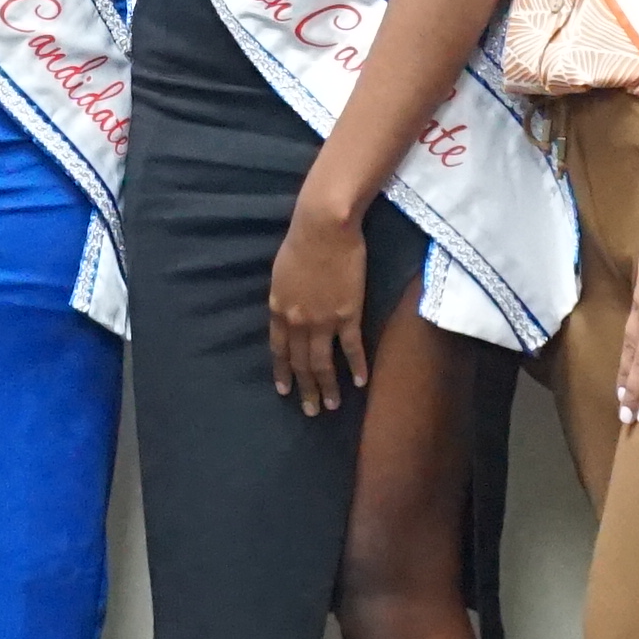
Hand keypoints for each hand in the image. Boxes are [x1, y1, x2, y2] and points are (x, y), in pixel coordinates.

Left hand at [265, 194, 374, 416]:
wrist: (324, 228)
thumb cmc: (301, 241)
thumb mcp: (281, 273)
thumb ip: (284, 297)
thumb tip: (287, 310)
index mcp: (278, 309)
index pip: (278, 350)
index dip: (282, 372)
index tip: (285, 390)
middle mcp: (298, 321)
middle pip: (300, 362)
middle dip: (305, 389)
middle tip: (310, 411)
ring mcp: (323, 321)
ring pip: (323, 363)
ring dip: (327, 387)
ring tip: (331, 406)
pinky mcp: (348, 315)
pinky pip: (351, 348)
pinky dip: (356, 367)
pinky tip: (360, 381)